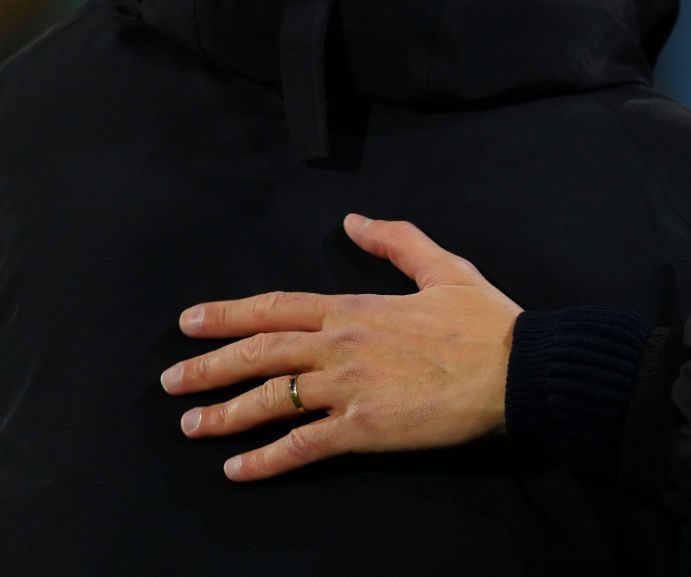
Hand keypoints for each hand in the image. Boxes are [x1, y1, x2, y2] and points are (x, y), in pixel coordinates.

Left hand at [161, 215, 522, 480]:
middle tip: (171, 380)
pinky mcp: (364, 430)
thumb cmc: (485, 321)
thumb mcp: (443, 268)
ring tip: (191, 425)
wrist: (518, 369)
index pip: (276, 308)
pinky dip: (265, 460)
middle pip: (258, 353)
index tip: (190, 322)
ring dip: (224, 414)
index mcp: (355, 309)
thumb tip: (354, 220)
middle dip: (208, 366)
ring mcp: (348, 389)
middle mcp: (340, 346)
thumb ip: (396, 241)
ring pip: (270, 400)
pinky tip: (237, 470)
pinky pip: (302, 447)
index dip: (228, 315)